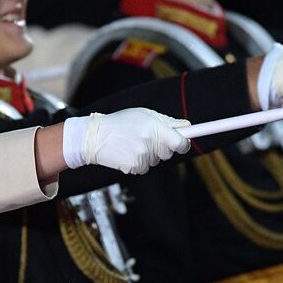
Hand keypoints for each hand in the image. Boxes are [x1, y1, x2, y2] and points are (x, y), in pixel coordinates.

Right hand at [63, 108, 190, 174]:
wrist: (95, 136)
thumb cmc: (121, 122)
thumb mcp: (144, 114)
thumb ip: (167, 121)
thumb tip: (187, 126)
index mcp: (155, 127)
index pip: (181, 143)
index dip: (184, 144)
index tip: (183, 142)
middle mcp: (150, 143)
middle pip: (168, 153)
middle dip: (162, 147)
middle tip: (147, 138)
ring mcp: (142, 157)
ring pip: (155, 161)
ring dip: (149, 155)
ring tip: (132, 144)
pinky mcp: (133, 167)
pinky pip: (144, 168)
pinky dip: (138, 162)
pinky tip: (127, 152)